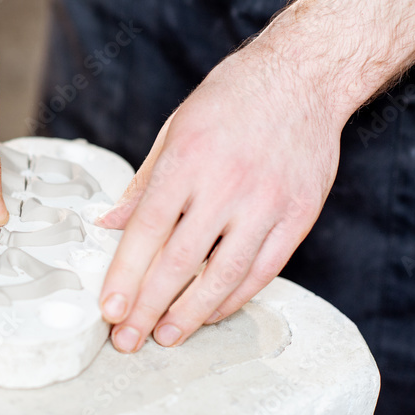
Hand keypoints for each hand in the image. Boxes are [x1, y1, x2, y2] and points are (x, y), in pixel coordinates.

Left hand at [96, 48, 343, 351]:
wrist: (306, 74)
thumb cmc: (234, 97)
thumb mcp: (176, 128)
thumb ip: (142, 183)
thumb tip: (109, 225)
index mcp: (187, 159)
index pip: (146, 232)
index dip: (125, 277)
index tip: (110, 310)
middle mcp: (226, 184)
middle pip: (179, 263)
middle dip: (149, 309)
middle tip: (129, 340)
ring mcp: (266, 203)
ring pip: (223, 276)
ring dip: (191, 315)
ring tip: (166, 337)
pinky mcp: (298, 215)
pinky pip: (263, 270)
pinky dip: (235, 298)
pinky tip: (211, 313)